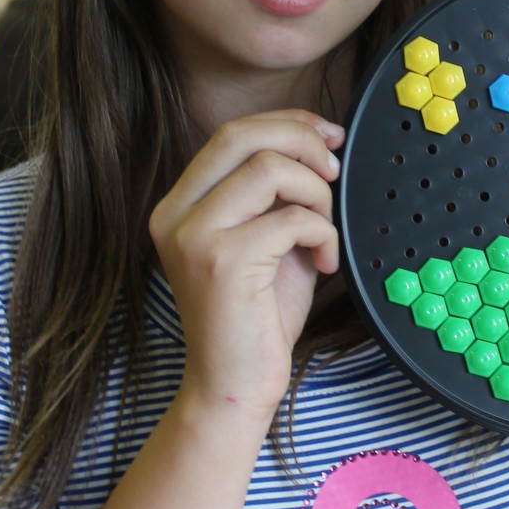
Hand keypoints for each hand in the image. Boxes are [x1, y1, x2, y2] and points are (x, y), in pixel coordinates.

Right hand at [148, 110, 343, 422]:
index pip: (229, 135)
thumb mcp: (264, 240)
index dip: (285, 124)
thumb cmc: (256, 317)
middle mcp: (174, 215)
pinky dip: (323, 234)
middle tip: (334, 169)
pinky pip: (292, 218)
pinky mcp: (222, 262)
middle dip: (301, 140)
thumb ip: (275, 193)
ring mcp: (193, 236)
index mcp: (179, 205)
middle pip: (240, 136)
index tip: (328, 137)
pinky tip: (323, 264)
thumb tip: (318, 141)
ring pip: (269, 168)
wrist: (235, 384)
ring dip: (316, 192)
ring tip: (325, 230)